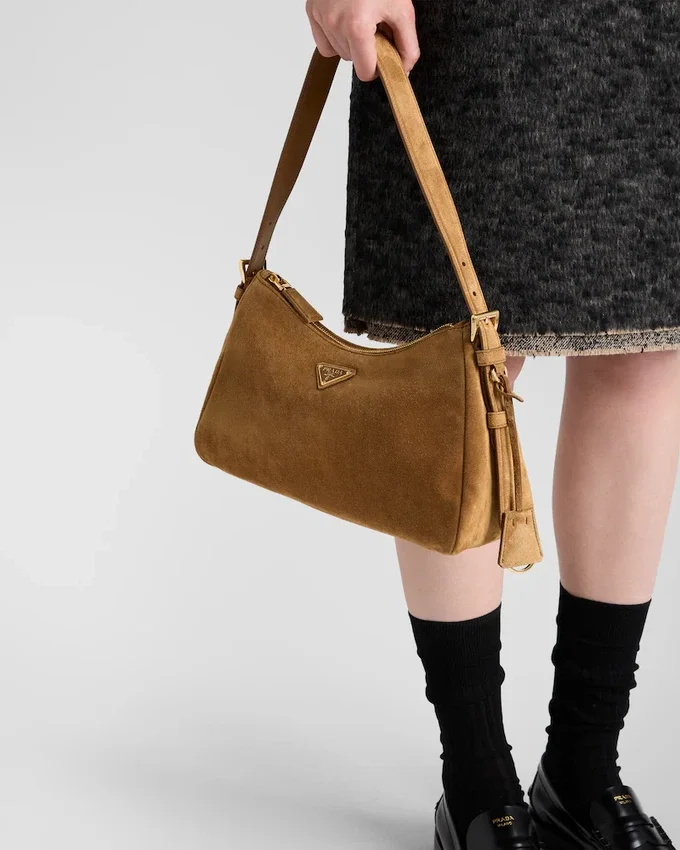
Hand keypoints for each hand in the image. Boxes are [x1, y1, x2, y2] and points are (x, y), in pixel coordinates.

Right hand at [305, 0, 419, 81]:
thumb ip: (408, 45)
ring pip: (338, 51)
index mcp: (357, 27)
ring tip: (361, 18)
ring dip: (350, 43)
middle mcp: (335, 24)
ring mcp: (320, 17)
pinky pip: (323, 41)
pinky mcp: (312, 10)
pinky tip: (346, 21)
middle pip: (352, 60)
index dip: (377, 68)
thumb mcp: (402, 10)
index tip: (383, 56)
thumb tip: (405, 69)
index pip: (365, 72)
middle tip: (375, 27)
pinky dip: (334, 36)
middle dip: (365, 50)